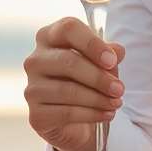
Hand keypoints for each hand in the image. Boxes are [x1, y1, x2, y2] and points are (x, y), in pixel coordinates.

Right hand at [23, 16, 125, 150]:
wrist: (75, 121)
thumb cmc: (87, 83)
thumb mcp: (102, 64)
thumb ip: (109, 55)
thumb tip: (116, 51)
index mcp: (49, 37)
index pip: (68, 28)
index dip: (92, 43)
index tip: (112, 60)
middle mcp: (35, 60)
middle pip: (68, 61)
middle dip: (99, 77)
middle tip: (119, 89)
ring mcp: (32, 88)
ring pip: (68, 91)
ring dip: (98, 99)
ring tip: (116, 103)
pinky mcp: (36, 115)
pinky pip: (66, 113)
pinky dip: (91, 114)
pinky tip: (106, 114)